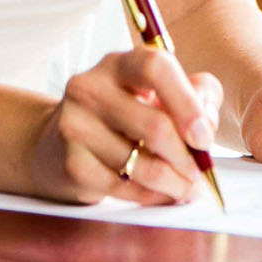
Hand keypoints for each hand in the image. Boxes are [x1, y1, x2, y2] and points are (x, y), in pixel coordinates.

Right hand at [23, 48, 221, 205]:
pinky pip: (126, 189)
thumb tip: (207, 121)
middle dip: (187, 158)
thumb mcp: (154, 93)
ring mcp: (76, 126)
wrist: (55, 146)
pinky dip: (152, 197)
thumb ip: (194, 94)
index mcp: (117, 64)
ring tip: (188, 188)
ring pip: (143, 165)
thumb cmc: (119, 117)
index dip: (188, 103)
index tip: (204, 136)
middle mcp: (90, 88)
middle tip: (201, 172)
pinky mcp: (72, 164)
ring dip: (176, 184)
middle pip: (155, 126)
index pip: (156, 67)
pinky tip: (161, 195)